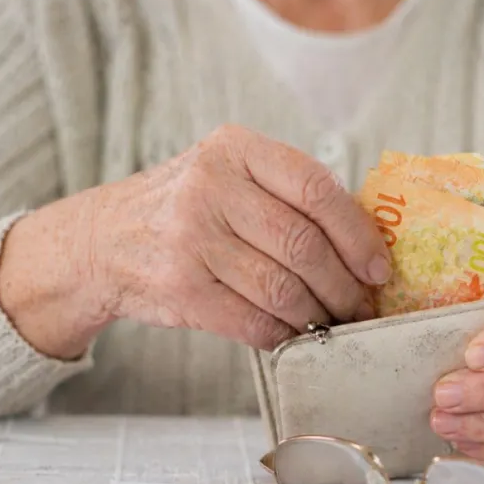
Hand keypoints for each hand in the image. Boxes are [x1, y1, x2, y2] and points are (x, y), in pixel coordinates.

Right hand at [0, 125, 390, 357]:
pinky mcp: (179, 288)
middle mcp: (210, 187)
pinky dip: (283, 335)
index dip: (357, 234)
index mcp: (235, 149)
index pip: (315, 188)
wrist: (104, 240)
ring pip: (282, 289)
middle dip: (344, 286)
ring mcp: (190, 238)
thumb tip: (365, 247)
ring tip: (330, 323)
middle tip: (361, 307)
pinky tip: (292, 335)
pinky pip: (253, 322)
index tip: (378, 268)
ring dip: (317, 316)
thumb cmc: (185, 209)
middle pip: (303, 245)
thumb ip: (285, 194)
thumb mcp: (228, 174)